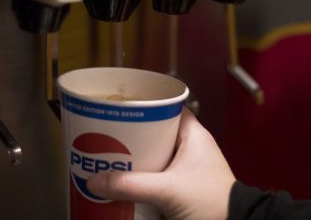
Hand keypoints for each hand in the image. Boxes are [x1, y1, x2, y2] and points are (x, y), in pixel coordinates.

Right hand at [87, 108, 234, 219]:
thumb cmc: (215, 204)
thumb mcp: (167, 190)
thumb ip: (131, 185)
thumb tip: (96, 181)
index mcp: (193, 135)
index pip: (166, 108)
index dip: (144, 106)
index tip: (121, 109)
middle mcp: (190, 148)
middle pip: (154, 133)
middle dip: (131, 137)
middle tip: (107, 137)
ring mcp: (186, 168)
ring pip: (154, 155)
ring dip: (134, 159)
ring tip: (109, 159)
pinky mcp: (182, 187)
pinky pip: (156, 175)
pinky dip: (141, 178)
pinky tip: (123, 182)